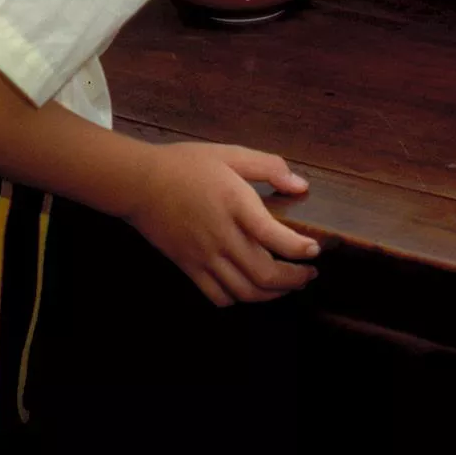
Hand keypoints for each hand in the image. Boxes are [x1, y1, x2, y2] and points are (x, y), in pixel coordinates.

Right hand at [128, 141, 320, 307]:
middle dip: (294, 280)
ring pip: (244, 291)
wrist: (140, 183)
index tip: (315, 251)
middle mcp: (221, 235)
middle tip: (310, 273)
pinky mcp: (189, 267)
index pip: (274, 237)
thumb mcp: (230, 154)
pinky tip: (249, 288)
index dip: (299, 249)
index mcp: (235, 204)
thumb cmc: (186, 165)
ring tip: (287, 286)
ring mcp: (204, 256)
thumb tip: (301, 185)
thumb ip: (268, 167)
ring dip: (272, 294)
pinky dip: (239, 299)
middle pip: (264, 273)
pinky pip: (218, 296)